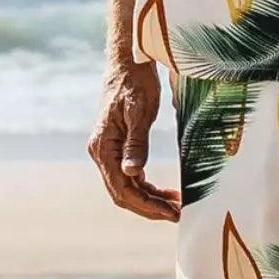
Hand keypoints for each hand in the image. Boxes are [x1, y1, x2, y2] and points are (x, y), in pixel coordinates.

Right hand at [88, 60, 178, 221]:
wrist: (127, 63)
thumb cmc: (134, 83)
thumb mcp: (139, 112)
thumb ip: (136, 143)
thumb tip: (133, 174)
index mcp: (102, 147)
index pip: (122, 188)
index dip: (146, 205)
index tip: (170, 213)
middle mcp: (101, 153)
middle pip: (122, 193)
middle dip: (149, 208)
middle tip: (177, 215)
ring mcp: (108, 152)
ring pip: (127, 188)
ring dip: (150, 200)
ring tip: (176, 206)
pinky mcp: (118, 148)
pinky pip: (131, 177)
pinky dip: (148, 188)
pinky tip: (167, 193)